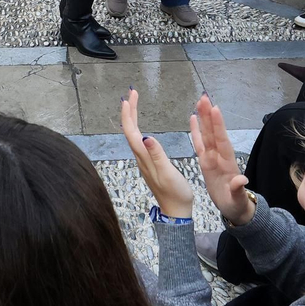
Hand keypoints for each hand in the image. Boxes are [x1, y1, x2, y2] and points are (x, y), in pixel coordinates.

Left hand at [121, 88, 193, 218]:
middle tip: (132, 93)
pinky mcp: (150, 164)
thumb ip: (157, 155)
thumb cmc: (175, 193)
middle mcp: (141, 158)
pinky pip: (139, 142)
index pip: (132, 132)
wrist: (176, 212)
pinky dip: (138, 129)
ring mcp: (144, 162)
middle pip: (130, 131)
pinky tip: (142, 128)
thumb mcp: (167, 173)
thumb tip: (146, 137)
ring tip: (134, 105)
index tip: (129, 98)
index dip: (129, 114)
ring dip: (132, 119)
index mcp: (144, 158)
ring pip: (134, 136)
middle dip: (130, 111)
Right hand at [190, 94, 252, 224]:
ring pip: (206, 134)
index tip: (215, 109)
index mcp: (227, 163)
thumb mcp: (237, 199)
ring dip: (203, 118)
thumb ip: (238, 189)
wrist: (235, 209)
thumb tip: (241, 180)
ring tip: (199, 101)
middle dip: (209, 115)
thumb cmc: (237, 204)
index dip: (218, 125)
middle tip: (204, 97)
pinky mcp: (205, 161)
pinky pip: (199, 144)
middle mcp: (220, 156)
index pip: (222, 140)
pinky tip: (192, 118)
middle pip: (213, 132)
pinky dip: (196, 131)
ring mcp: (212, 157)